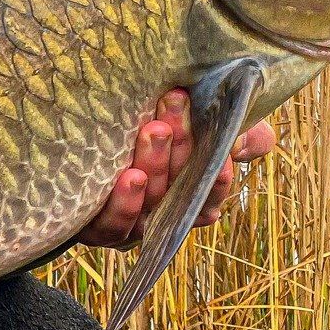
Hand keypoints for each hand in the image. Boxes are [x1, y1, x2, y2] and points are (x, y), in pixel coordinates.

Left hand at [75, 89, 277, 250]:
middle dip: (182, 148)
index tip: (225, 147)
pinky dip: (124, 203)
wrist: (84, 124)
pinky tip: (130, 177)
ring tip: (153, 130)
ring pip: (149, 203)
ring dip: (155, 166)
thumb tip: (246, 142)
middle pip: (179, 190)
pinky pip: (112, 225)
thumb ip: (237, 131)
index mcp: (188, 194)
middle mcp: (161, 212)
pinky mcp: (93, 226)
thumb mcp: (200, 120)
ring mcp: (129, 222)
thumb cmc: (152, 122)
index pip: (212, 193)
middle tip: (175, 103)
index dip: (220, 175)